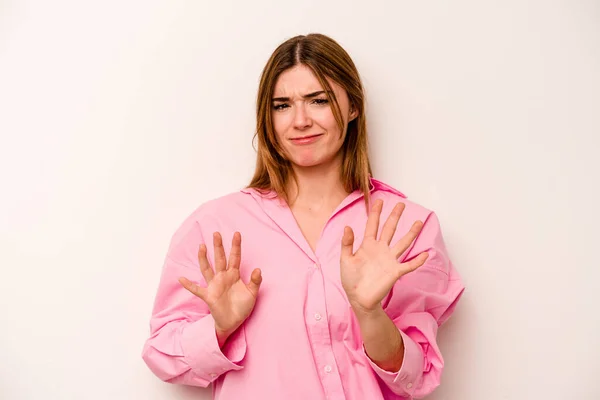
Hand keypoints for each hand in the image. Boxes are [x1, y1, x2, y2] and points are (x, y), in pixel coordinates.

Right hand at [179, 232, 261, 344]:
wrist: (234, 322)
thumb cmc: (242, 306)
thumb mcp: (252, 293)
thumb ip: (255, 281)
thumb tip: (258, 269)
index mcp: (234, 275)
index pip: (235, 257)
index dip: (236, 246)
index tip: (237, 233)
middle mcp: (223, 277)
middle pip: (220, 259)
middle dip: (218, 246)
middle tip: (216, 233)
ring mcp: (214, 285)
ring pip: (207, 269)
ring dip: (204, 258)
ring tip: (201, 246)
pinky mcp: (209, 296)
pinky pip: (197, 289)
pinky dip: (189, 285)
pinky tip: (181, 279)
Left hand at [340, 199, 428, 314]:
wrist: (358, 298)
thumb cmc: (351, 280)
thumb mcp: (345, 260)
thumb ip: (347, 244)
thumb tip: (347, 227)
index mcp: (367, 245)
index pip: (372, 225)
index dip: (375, 213)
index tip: (379, 201)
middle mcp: (380, 249)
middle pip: (389, 229)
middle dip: (395, 216)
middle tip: (401, 204)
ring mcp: (389, 260)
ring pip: (402, 243)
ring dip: (411, 233)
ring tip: (418, 223)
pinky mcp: (395, 272)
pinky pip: (409, 265)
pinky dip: (417, 261)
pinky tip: (425, 254)